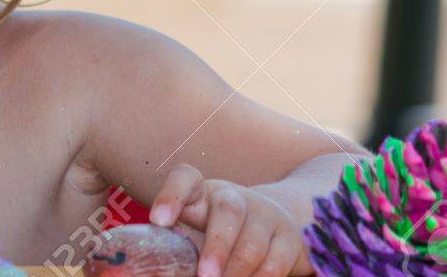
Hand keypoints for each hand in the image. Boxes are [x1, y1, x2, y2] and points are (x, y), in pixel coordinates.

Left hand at [148, 163, 308, 276]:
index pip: (185, 178)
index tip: (158, 220)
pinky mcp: (290, 238)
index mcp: (202, 194)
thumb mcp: (196, 232)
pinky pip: (276, 262)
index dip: (171, 195)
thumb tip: (156, 269)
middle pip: (228, 211)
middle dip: (217, 246)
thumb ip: (177, 246)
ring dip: (238, 270)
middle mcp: (234, 198)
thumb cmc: (217, 233)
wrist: (273, 223)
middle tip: (204, 274)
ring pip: (254, 242)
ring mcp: (265, 215)